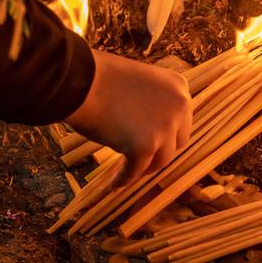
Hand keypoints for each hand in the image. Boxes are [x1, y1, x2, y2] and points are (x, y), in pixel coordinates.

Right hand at [65, 50, 191, 186]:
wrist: (80, 81)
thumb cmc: (99, 79)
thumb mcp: (138, 82)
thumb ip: (152, 101)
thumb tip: (150, 128)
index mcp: (178, 87)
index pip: (181, 119)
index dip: (166, 134)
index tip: (152, 142)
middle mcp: (179, 106)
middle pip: (177, 142)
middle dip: (159, 151)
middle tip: (142, 158)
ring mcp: (164, 127)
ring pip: (161, 160)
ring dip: (144, 168)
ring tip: (128, 171)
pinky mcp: (145, 146)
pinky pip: (135, 170)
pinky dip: (124, 178)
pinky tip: (114, 183)